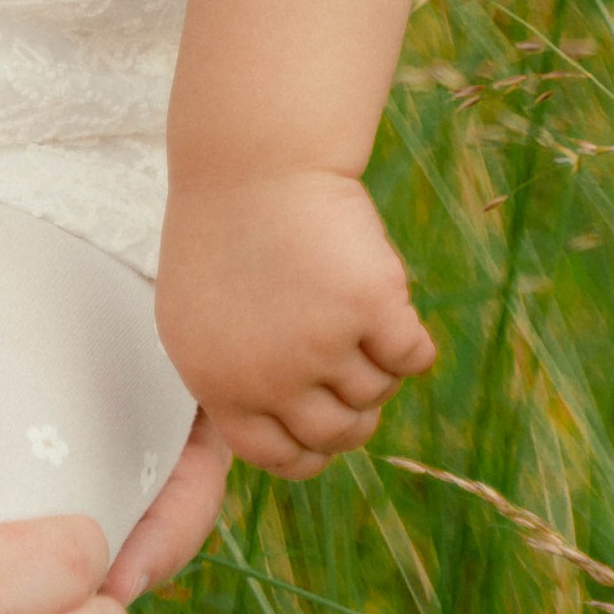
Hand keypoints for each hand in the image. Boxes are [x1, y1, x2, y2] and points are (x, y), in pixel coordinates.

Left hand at [155, 168, 433, 477]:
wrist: (254, 155)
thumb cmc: (227, 225)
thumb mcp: (199, 315)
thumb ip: (234, 377)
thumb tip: (284, 435)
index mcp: (219, 385)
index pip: (278, 458)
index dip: (312, 450)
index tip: (330, 431)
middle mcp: (268, 378)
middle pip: (338, 433)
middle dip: (356, 410)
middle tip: (355, 365)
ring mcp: (320, 345)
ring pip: (377, 392)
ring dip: (377, 360)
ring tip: (356, 310)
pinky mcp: (370, 307)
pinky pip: (413, 357)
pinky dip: (412, 339)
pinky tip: (389, 303)